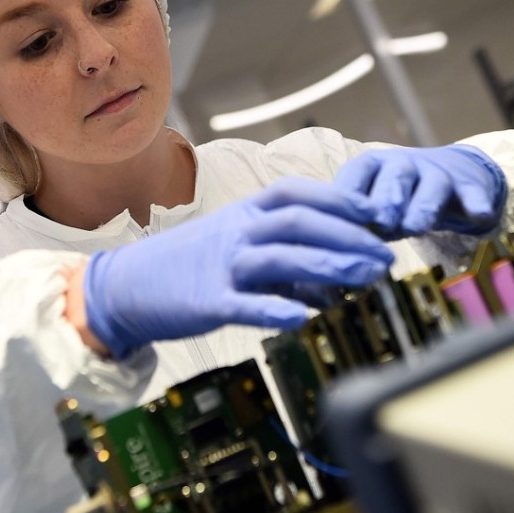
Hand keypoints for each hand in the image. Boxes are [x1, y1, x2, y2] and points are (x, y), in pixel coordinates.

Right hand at [82, 178, 394, 357]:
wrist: (127, 285)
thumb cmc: (191, 264)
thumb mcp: (235, 242)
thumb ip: (282, 252)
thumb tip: (335, 275)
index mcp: (244, 213)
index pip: (297, 194)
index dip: (340, 200)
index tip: (377, 213)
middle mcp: (236, 232)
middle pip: (298, 223)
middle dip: (348, 236)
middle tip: (386, 255)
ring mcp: (222, 266)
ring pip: (280, 259)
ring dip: (328, 268)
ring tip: (366, 279)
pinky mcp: (208, 302)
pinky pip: (246, 304)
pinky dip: (276, 309)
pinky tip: (306, 318)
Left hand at [333, 144, 506, 239]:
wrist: (451, 175)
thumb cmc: (397, 198)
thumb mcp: (373, 205)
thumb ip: (357, 222)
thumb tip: (336, 253)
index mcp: (372, 166)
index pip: (356, 174)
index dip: (350, 197)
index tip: (345, 221)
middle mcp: (403, 164)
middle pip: (394, 176)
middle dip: (386, 199)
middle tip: (381, 223)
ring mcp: (437, 173)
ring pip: (431, 185)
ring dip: (421, 205)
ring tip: (414, 227)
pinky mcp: (467, 185)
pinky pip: (473, 193)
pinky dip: (476, 203)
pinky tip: (479, 215)